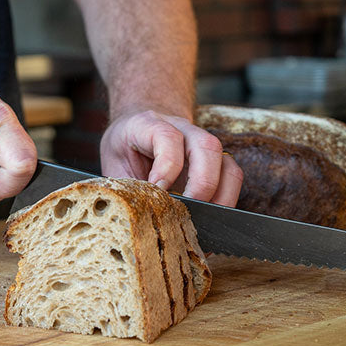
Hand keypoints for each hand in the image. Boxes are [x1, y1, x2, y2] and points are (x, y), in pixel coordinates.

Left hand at [100, 110, 242, 205]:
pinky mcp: (215, 163)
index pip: (168, 137)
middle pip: (207, 147)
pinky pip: (232, 179)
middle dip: (200, 186)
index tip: (157, 191)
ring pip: (228, 165)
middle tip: (185, 214)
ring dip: (219, 197)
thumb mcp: (113, 163)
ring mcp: (202, 145)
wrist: (136, 130)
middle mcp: (182, 129)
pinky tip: (207, 219)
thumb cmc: (124, 149)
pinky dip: (225, 201)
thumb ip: (125, 187)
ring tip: (201, 221)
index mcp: (148, 124)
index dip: (166, 167)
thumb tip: (134, 218)